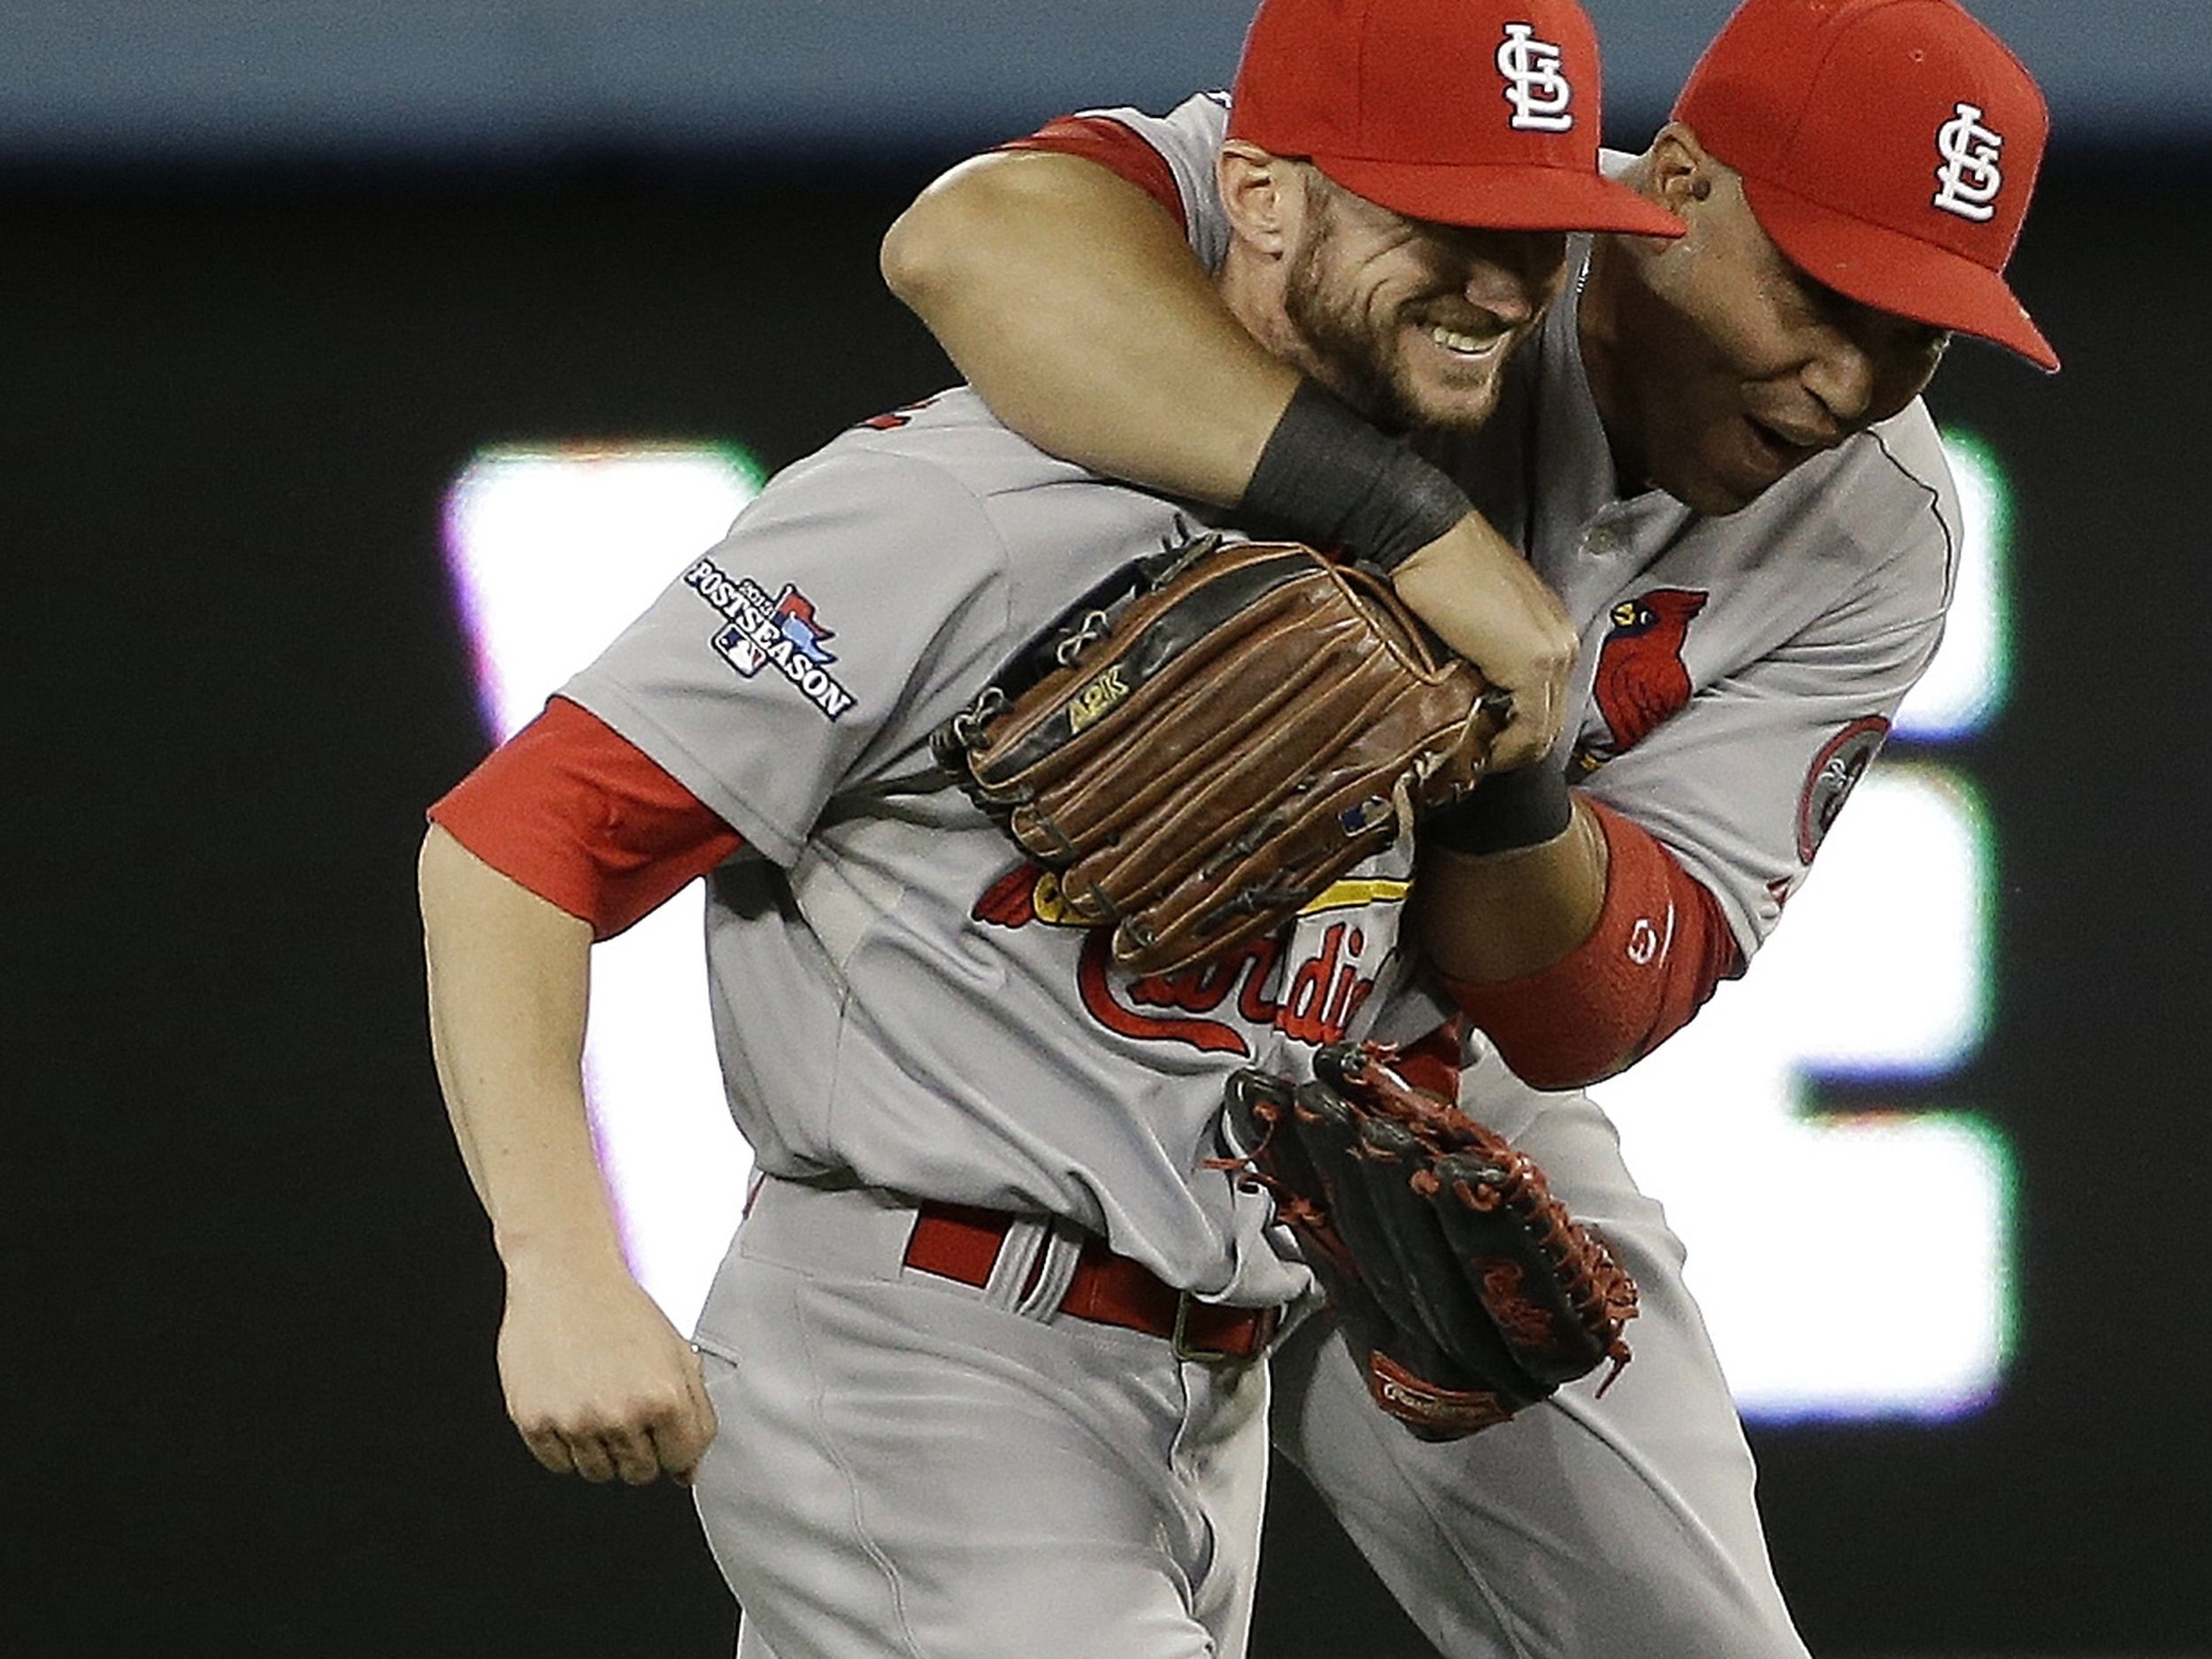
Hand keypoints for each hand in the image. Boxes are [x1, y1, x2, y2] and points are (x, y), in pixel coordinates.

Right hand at [495, 1248, 718, 1485]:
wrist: (563, 1274)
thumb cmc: (619, 1307)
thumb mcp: (676, 1352)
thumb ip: (694, 1414)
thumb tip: (688, 1473)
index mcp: (663, 1396)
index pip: (682, 1460)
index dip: (677, 1448)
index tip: (666, 1433)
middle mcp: (620, 1414)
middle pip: (640, 1474)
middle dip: (641, 1449)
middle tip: (628, 1408)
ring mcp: (575, 1421)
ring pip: (599, 1473)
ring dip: (603, 1449)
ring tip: (598, 1400)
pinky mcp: (535, 1421)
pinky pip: (558, 1464)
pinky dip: (567, 1445)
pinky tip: (573, 1404)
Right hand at [1386, 515, 1576, 771]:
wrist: (1432, 541)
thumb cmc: (1444, 571)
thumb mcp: (1476, 621)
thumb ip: (1486, 658)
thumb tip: (1471, 698)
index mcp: (1554, 631)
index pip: (1547, 701)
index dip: (1517, 733)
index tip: (1484, 746)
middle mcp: (1564, 642)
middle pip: (1550, 719)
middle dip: (1515, 748)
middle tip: (1478, 761)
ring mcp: (1554, 652)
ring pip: (1543, 728)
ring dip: (1510, 750)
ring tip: (1475, 759)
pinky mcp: (1533, 664)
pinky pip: (1530, 726)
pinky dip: (1506, 748)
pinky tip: (1479, 752)